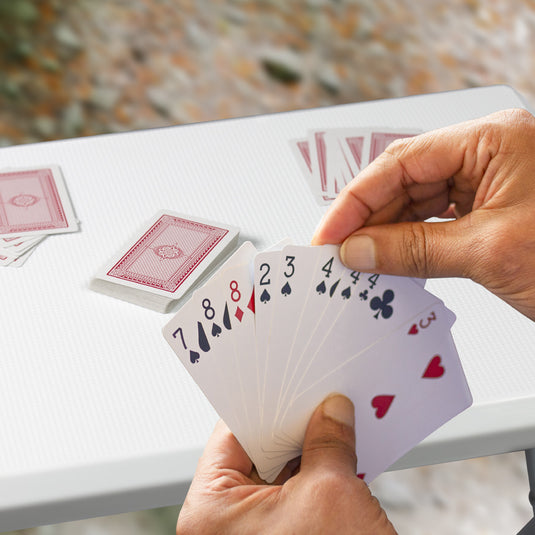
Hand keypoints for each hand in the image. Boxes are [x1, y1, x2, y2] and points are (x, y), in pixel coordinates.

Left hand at [176, 395, 395, 533]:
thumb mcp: (332, 494)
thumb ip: (329, 442)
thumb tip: (332, 410)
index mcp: (210, 512)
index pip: (232, 433)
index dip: (264, 401)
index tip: (286, 377)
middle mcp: (224, 524)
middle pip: (256, 451)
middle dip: (291, 424)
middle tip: (315, 394)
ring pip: (279, 473)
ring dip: (307, 447)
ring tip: (331, 417)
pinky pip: (294, 493)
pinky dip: (315, 471)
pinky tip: (338, 449)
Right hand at [312, 108, 534, 320]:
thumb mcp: (488, 252)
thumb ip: (413, 249)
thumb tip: (358, 252)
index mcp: (493, 140)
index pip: (402, 162)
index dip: (356, 200)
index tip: (329, 233)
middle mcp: (488, 152)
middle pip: (405, 180)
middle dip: (368, 218)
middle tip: (338, 251)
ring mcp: (489, 180)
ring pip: (418, 202)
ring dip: (386, 232)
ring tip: (359, 260)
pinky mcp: (490, 208)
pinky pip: (436, 220)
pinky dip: (410, 241)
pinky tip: (389, 259)